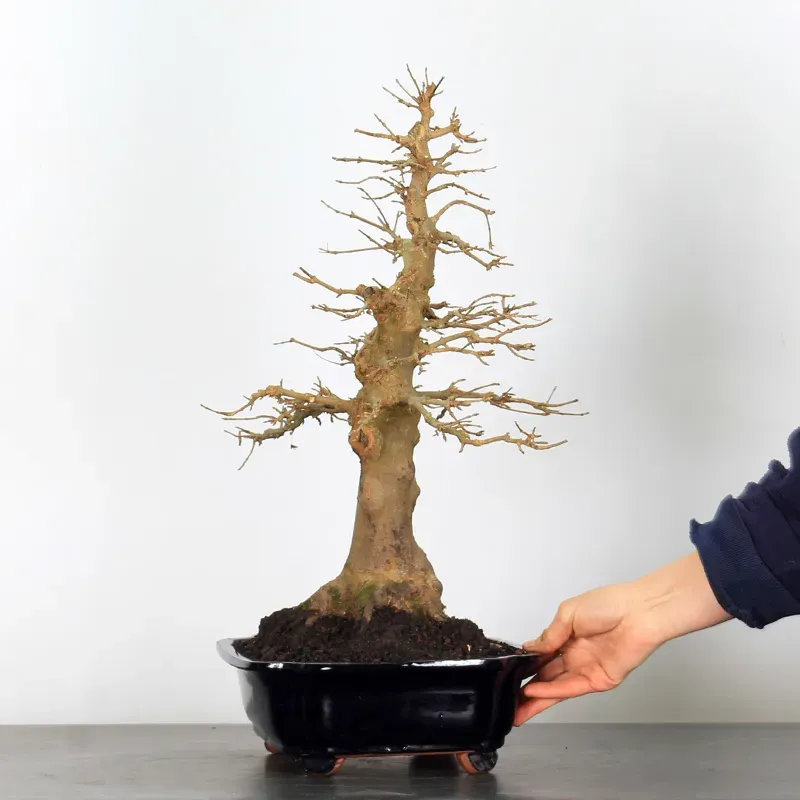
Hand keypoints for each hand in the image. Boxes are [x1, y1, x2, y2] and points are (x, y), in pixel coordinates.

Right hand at [515, 552, 730, 724]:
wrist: (640, 613)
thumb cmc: (608, 604)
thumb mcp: (568, 613)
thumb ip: (550, 635)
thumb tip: (530, 648)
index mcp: (567, 636)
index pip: (542, 656)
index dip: (526, 665)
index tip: (507, 674)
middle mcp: (575, 655)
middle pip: (546, 676)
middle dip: (526, 688)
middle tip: (507, 700)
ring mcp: (586, 669)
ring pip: (555, 687)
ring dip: (536, 698)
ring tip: (515, 709)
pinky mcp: (598, 680)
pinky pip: (570, 688)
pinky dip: (551, 692)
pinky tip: (533, 693)